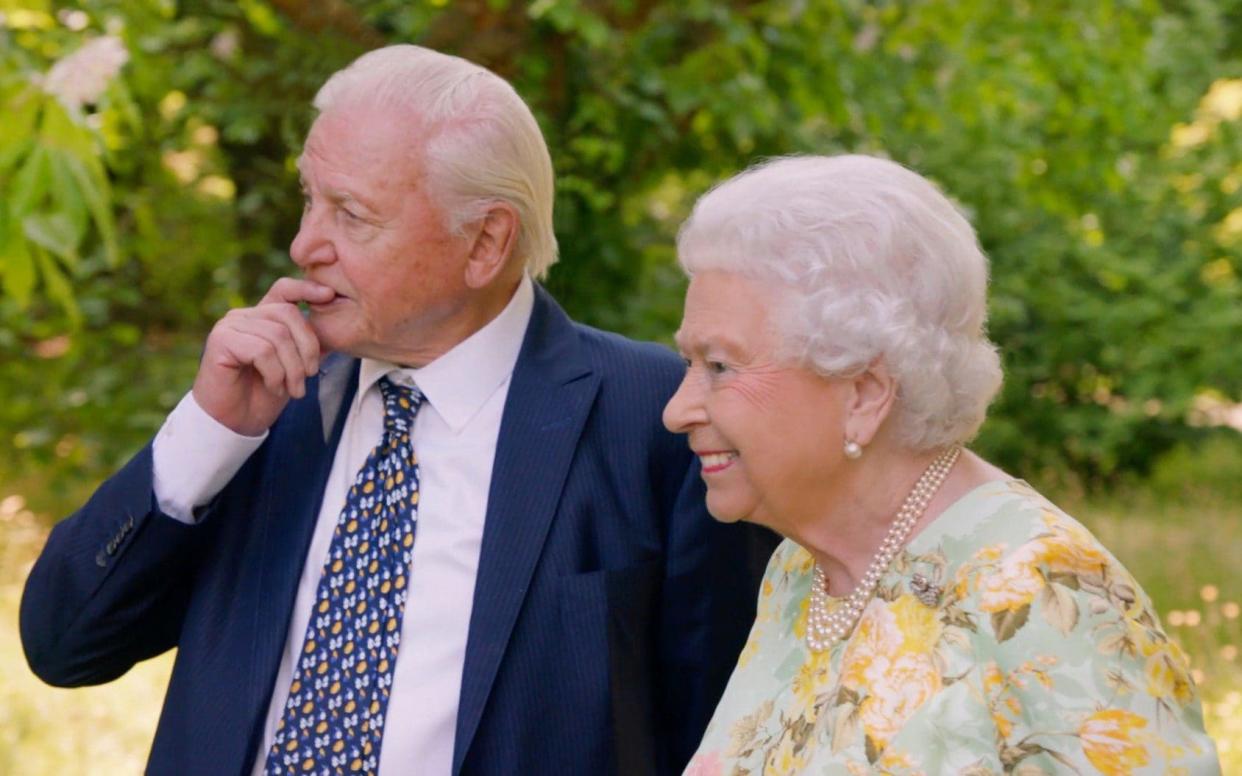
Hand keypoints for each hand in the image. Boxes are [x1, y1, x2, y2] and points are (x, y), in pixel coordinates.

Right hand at [192, 278, 335, 435]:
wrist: (234, 422)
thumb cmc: (264, 394)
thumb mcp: (295, 366)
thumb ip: (309, 344)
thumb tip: (337, 325)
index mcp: (261, 316)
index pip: (284, 289)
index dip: (307, 289)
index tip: (330, 295)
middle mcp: (243, 316)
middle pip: (288, 314)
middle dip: (307, 348)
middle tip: (310, 376)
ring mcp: (229, 326)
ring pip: (278, 335)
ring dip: (292, 369)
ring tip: (293, 390)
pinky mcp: (221, 341)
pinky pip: (262, 350)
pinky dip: (275, 374)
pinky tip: (274, 388)